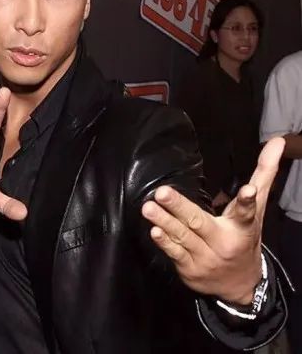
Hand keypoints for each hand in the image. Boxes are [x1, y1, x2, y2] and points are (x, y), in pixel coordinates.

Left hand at [141, 137, 284, 304]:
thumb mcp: (256, 209)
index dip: (247, 201)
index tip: (248, 190)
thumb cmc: (244, 237)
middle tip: (162, 192)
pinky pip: (175, 254)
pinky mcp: (190, 269)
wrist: (240, 285)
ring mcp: (205, 258)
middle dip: (180, 207)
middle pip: (199, 222)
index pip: (246, 212)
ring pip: (183, 237)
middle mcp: (223, 243)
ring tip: (149, 207)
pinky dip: (165, 243)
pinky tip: (154, 231)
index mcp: (242, 227)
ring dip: (165, 222)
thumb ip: (263, 174)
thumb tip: (276, 141)